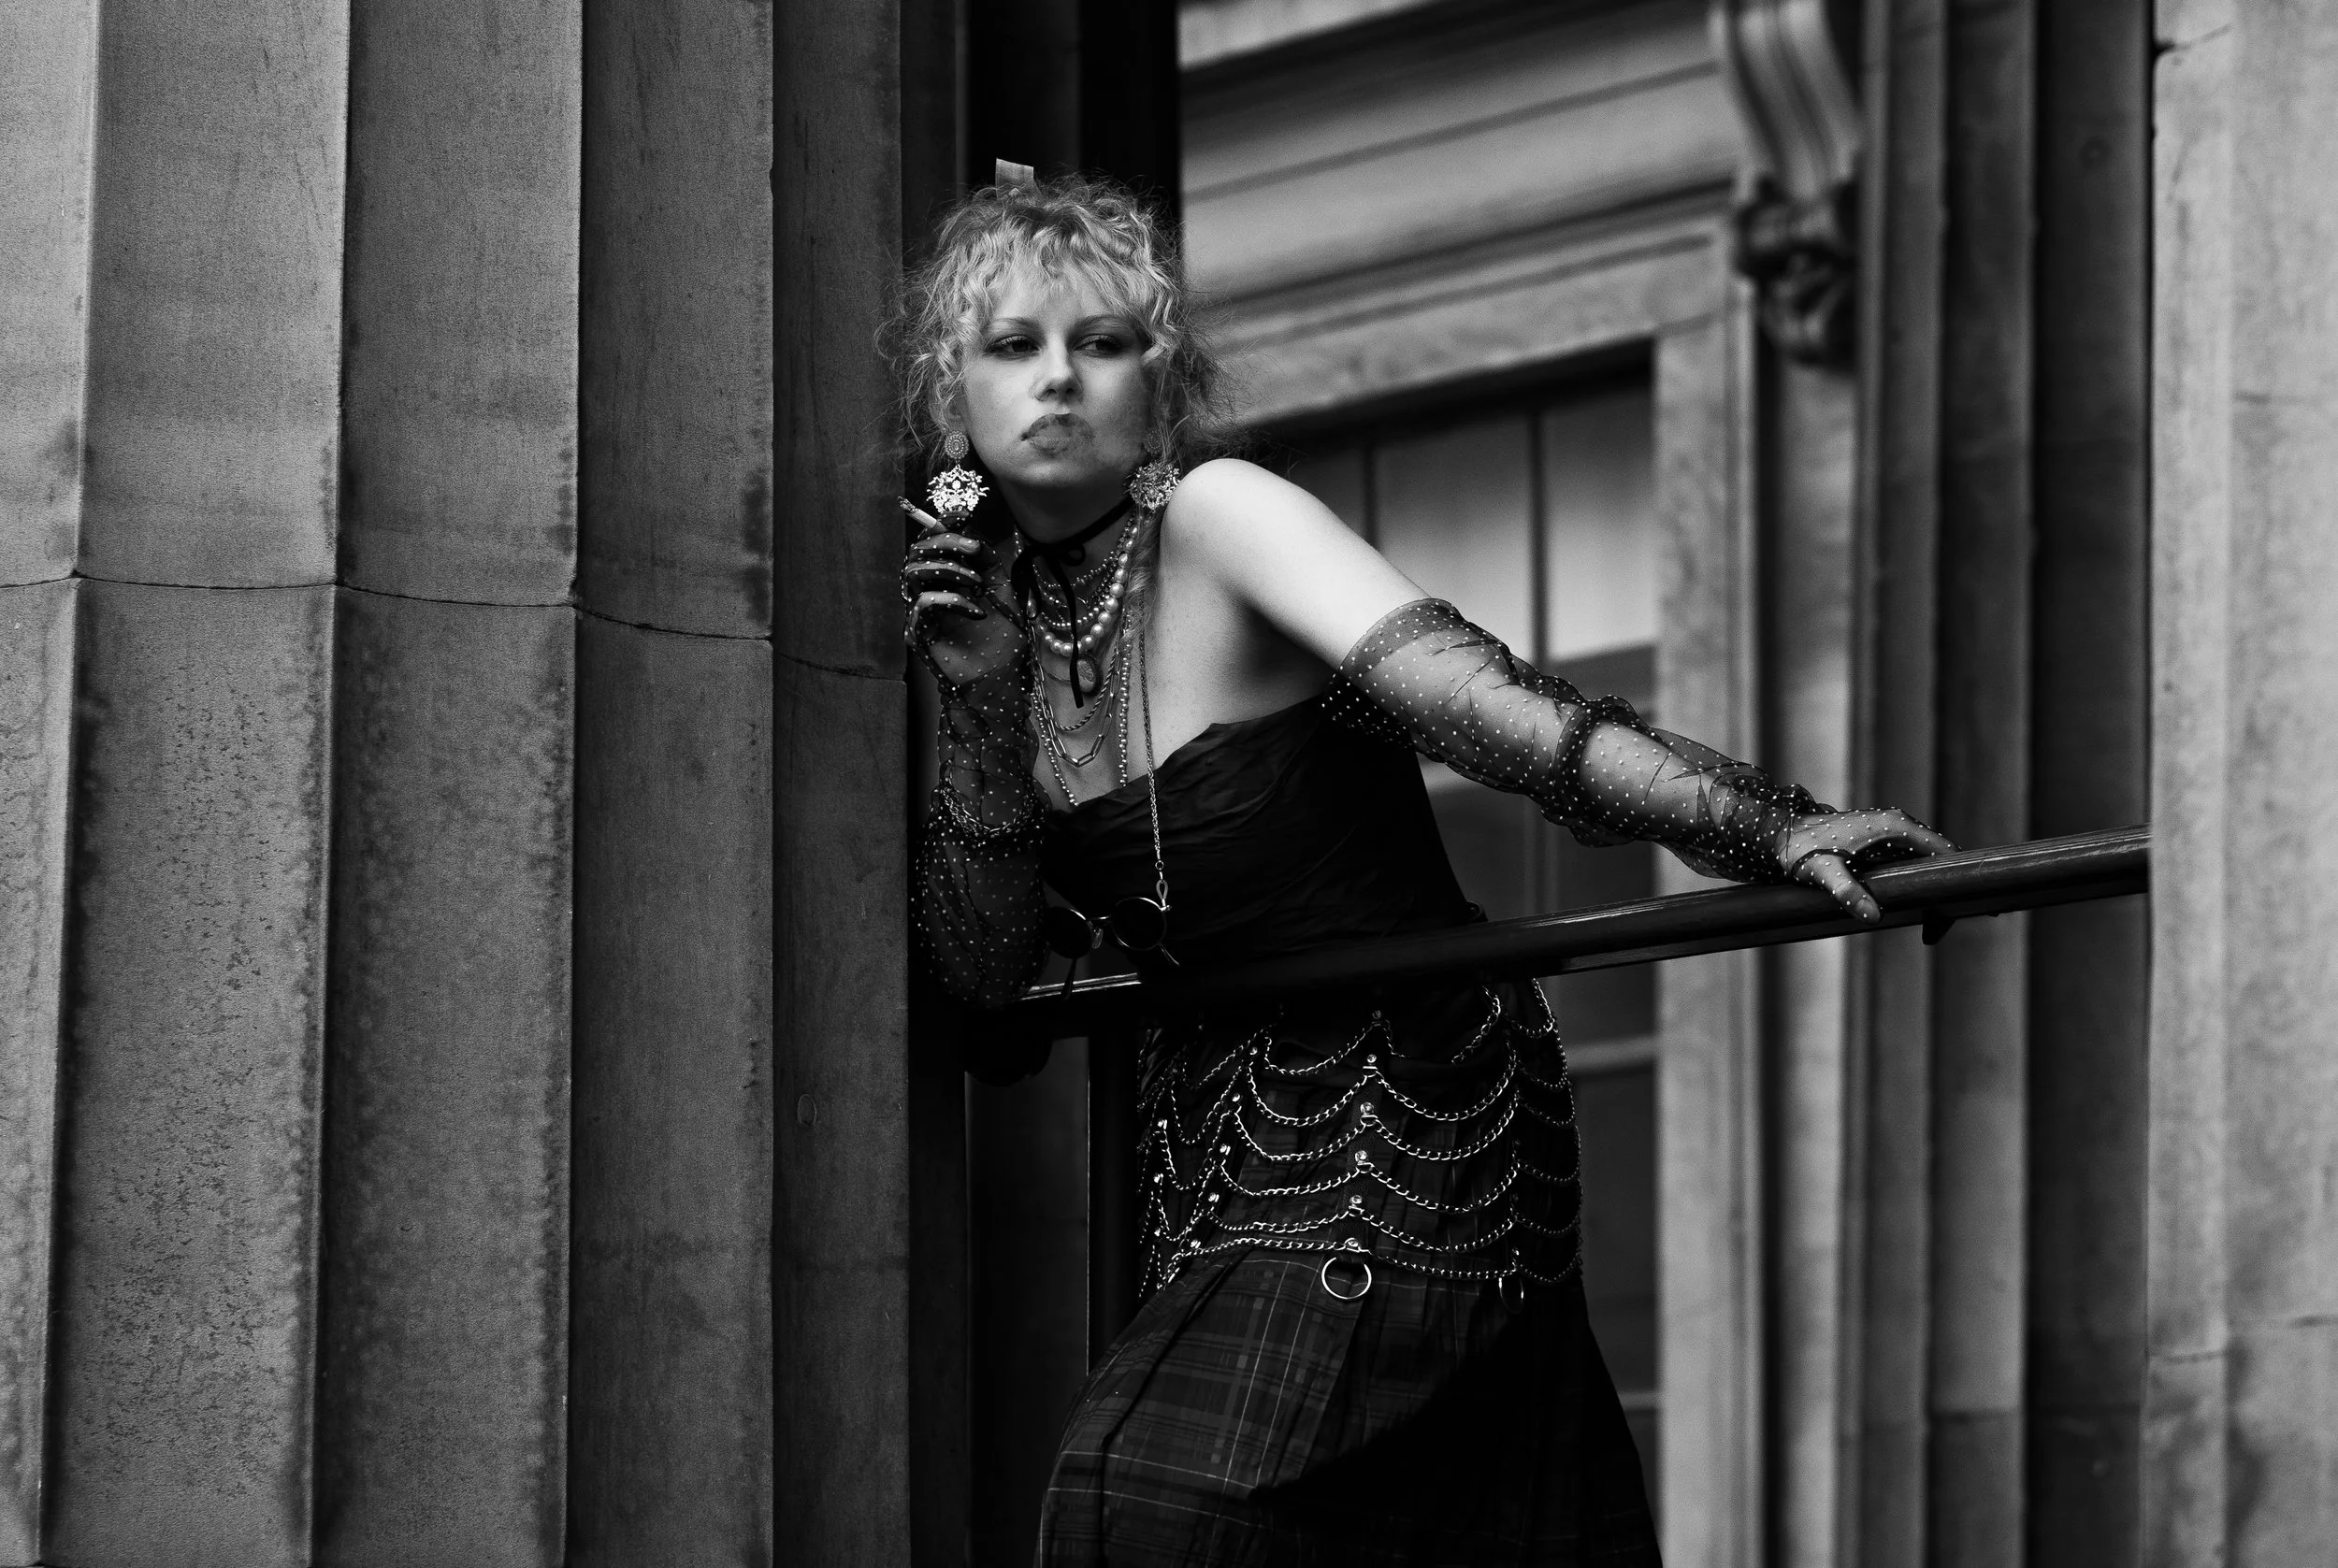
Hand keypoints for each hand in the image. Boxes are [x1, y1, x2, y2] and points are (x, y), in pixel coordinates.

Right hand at [901, 501, 1022, 683]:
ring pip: (913, 572)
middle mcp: (927, 592)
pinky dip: (954, 599)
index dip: (943, 526)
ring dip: (948, 569)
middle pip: (916, 552)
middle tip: (974, 548)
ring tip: (977, 583)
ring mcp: (920, 613)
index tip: (964, 517)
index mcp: (944, 579)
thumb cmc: (1001, 639)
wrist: (1002, 679)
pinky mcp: (918, 633)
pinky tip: (977, 611)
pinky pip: (925, 603)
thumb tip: (974, 535)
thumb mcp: (1002, 590)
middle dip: (946, 542)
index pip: (930, 543)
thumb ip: (987, 561)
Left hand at [1782, 808, 1956, 922]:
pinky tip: (1913, 902)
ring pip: (1925, 858)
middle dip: (1946, 885)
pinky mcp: (1881, 838)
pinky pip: (1910, 859)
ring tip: (1935, 918)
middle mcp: (1899, 823)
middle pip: (1939, 855)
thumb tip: (1872, 916)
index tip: (1958, 908)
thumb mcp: (1825, 873)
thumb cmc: (1802, 850)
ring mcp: (1891, 829)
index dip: (1956, 878)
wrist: (1782, 833)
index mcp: (1897, 826)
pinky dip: (1917, 878)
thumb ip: (1848, 892)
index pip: (1945, 851)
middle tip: (1943, 923)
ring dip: (1932, 883)